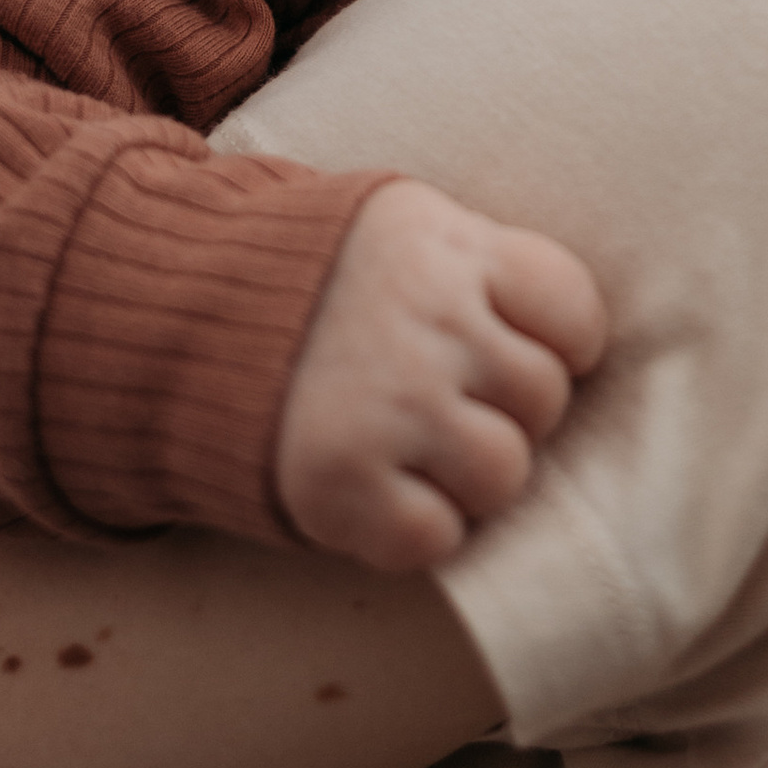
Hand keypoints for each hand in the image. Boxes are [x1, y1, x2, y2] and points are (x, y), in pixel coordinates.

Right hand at [273, 179, 608, 571]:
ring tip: (419, 447)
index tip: (517, 346)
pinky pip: (435, 538)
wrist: (181, 309)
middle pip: (543, 400)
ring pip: (504, 474)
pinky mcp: (341, 484)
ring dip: (471, 476)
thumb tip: (586, 343)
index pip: (574, 312)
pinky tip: (379, 487)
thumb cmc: (329, 278)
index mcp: (452, 250)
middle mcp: (428, 326)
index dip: (561, 343)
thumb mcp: (412, 229)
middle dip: (507, 410)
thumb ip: (490, 269)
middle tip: (448, 398)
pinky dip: (415, 528)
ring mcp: (387, 406)